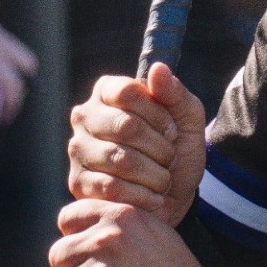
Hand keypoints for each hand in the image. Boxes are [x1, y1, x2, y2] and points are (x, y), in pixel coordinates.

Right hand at [67, 64, 206, 227]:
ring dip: (155, 174)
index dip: (159, 115)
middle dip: (161, 148)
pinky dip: (144, 196)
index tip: (172, 130)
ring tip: (162, 178)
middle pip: (126, 127)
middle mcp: (85, 116)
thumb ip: (175, 93)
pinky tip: (152, 197)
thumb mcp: (187, 119)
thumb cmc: (177, 149)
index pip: (128, 92)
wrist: (174, 196)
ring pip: (122, 160)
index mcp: (108, 92)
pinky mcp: (78, 183)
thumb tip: (158, 69)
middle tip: (169, 157)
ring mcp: (78, 150)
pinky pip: (113, 188)